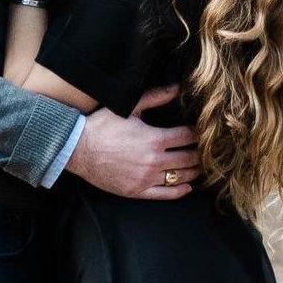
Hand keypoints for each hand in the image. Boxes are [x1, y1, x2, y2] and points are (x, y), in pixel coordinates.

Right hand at [66, 86, 195, 200]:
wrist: (77, 149)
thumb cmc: (102, 126)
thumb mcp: (130, 107)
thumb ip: (156, 97)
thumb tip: (176, 88)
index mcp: (155, 139)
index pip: (187, 137)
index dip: (197, 134)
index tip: (202, 133)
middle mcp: (154, 161)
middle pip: (188, 159)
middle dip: (199, 154)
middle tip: (205, 151)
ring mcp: (146, 178)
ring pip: (180, 177)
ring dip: (193, 172)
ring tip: (199, 167)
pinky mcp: (138, 191)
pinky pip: (165, 194)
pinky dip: (179, 191)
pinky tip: (187, 186)